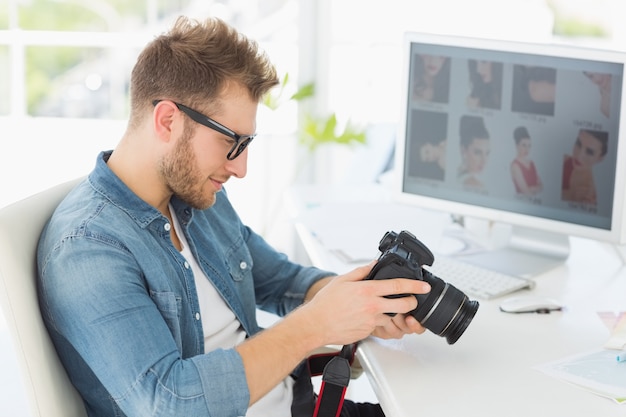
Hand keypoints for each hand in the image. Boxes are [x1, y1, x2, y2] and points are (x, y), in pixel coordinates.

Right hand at [301, 262, 430, 346]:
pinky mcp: (368, 332)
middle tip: (412, 300)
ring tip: (380, 308)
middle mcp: (372, 306)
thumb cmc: (326, 303)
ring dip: (392, 313)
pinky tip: (364, 317)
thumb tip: (374, 264)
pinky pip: (379, 326)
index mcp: (367, 290)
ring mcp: (371, 320)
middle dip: (412, 302)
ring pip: (392, 317)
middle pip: (403, 304)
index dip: (414, 285)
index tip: (424, 286)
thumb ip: (361, 272)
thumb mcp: (342, 280)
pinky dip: (376, 321)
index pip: (397, 285)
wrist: (316, 324)